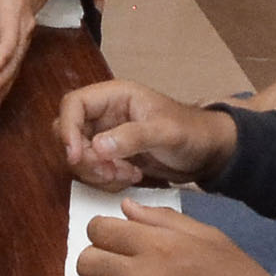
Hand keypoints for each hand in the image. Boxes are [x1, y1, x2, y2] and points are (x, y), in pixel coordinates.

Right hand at [56, 76, 237, 189]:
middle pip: (69, 133)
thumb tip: (98, 146)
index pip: (73, 105)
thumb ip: (133, 137)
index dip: (68, 129)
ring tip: (128, 173)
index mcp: (115, 96)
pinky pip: (93, 170)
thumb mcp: (165, 132)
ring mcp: (107, 135)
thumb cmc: (192, 132)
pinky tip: (131, 176)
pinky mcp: (112, 156)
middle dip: (85, 157)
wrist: (207, 153)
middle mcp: (105, 114)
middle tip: (110, 170)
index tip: (77, 155)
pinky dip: (107, 179)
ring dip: (98, 172)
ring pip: (80, 156)